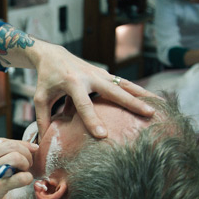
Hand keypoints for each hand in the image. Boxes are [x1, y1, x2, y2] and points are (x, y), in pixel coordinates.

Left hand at [0, 24, 154, 138]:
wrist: (53, 55)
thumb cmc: (46, 79)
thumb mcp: (40, 98)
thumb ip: (43, 119)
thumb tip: (43, 143)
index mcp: (72, 82)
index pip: (83, 105)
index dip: (93, 120)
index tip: (103, 135)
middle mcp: (89, 76)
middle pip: (113, 91)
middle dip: (131, 103)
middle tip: (147, 114)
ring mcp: (100, 74)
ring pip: (124, 84)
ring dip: (142, 94)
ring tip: (159, 105)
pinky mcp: (105, 74)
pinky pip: (124, 83)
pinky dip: (138, 90)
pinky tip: (152, 99)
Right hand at [0, 138, 37, 198]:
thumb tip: (17, 148)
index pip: (3, 140)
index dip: (20, 144)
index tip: (30, 148)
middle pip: (12, 146)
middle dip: (26, 153)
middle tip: (28, 163)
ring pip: (17, 158)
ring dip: (26, 164)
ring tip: (24, 171)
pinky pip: (20, 177)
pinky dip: (27, 178)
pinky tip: (23, 181)